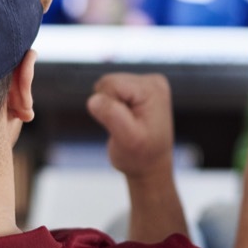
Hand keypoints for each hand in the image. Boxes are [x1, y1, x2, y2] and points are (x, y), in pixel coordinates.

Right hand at [88, 72, 185, 242]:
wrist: (150, 166)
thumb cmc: (140, 157)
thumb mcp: (127, 140)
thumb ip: (112, 116)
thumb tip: (94, 99)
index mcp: (153, 89)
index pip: (111, 84)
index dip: (108, 106)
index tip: (123, 125)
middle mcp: (153, 81)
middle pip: (109, 81)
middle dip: (108, 105)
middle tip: (123, 126)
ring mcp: (147, 84)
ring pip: (108, 85)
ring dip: (110, 107)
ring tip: (125, 123)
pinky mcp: (139, 89)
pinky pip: (112, 90)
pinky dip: (112, 105)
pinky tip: (125, 118)